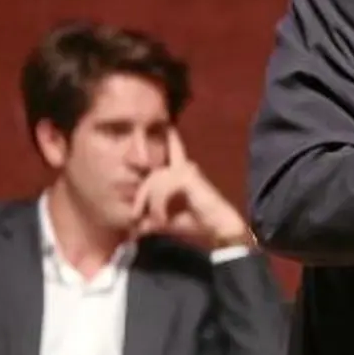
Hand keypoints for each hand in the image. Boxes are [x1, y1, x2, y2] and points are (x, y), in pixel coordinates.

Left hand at [131, 131, 252, 249]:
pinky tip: (163, 219)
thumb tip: (136, 225)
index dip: (172, 138)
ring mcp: (187, 170)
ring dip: (151, 205)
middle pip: (153, 175)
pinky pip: (162, 189)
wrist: (218, 228)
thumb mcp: (168, 220)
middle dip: (141, 197)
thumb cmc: (197, 223)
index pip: (175, 149)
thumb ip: (152, 218)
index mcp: (183, 173)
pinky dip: (159, 206)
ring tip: (157, 222)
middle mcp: (186, 167)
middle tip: (135, 216)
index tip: (168, 126)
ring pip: (155, 183)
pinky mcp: (187, 178)